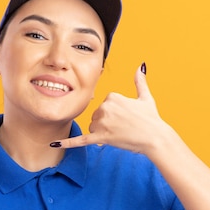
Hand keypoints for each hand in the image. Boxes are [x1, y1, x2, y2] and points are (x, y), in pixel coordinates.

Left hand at [51, 64, 167, 154]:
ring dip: (102, 133)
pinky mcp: (101, 138)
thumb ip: (139, 81)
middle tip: (124, 128)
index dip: (113, 114)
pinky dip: (67, 142)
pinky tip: (54, 144)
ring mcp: (102, 123)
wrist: (155, 138)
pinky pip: (81, 140)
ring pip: (93, 128)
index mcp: (112, 96)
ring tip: (120, 134)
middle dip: (106, 124)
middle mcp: (105, 108)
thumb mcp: (145, 97)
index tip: (126, 118)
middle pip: (96, 117)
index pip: (104, 106)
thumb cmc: (151, 119)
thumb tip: (141, 65)